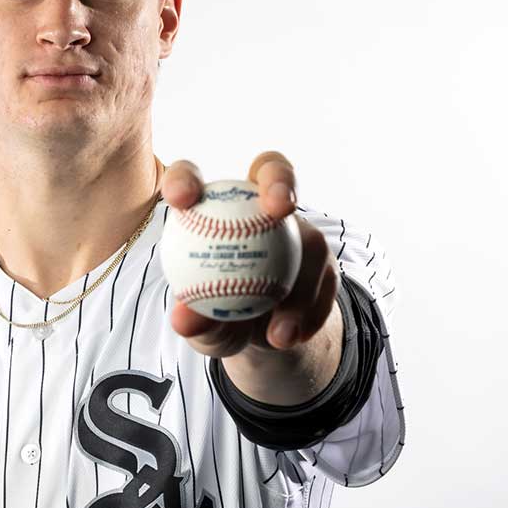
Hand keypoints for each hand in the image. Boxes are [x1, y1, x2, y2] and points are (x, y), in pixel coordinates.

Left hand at [161, 151, 338, 359]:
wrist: (263, 337)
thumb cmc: (221, 322)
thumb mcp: (205, 329)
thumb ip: (197, 322)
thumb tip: (185, 319)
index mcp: (211, 207)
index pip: (193, 178)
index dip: (185, 178)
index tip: (182, 200)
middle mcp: (257, 205)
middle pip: (271, 169)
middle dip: (278, 179)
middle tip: (278, 209)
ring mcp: (297, 227)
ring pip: (311, 237)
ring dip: (299, 286)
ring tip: (278, 332)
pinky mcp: (323, 257)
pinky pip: (325, 279)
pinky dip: (309, 312)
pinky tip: (292, 338)